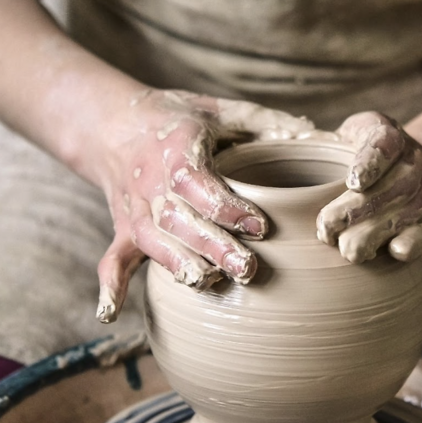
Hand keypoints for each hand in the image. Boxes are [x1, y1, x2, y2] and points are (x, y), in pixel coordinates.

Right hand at [93, 90, 316, 322]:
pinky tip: (110, 312)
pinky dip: (111, 284)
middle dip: (212, 246)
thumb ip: (262, 122)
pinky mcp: (125, 228)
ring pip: (153, 241)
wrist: (112, 125)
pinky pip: (113, 256)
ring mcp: (135, 208)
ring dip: (178, 265)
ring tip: (210, 284)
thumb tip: (311, 132)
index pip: (197, 181)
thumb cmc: (178, 119)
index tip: (261, 227)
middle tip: (247, 269)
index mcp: (175, 147)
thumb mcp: (218, 109)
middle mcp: (150, 180)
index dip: (226, 206)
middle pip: (178, 219)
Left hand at [317, 112, 421, 262]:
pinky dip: (413, 243)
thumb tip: (290, 144)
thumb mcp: (343, 137)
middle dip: (357, 211)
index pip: (383, 143)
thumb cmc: (360, 156)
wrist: (417, 171)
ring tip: (347, 250)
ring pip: (406, 213)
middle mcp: (414, 160)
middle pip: (392, 185)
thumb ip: (317, 142)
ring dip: (376, 234)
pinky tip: (392, 251)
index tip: (353, 181)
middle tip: (326, 229)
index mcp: (387, 132)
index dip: (370, 162)